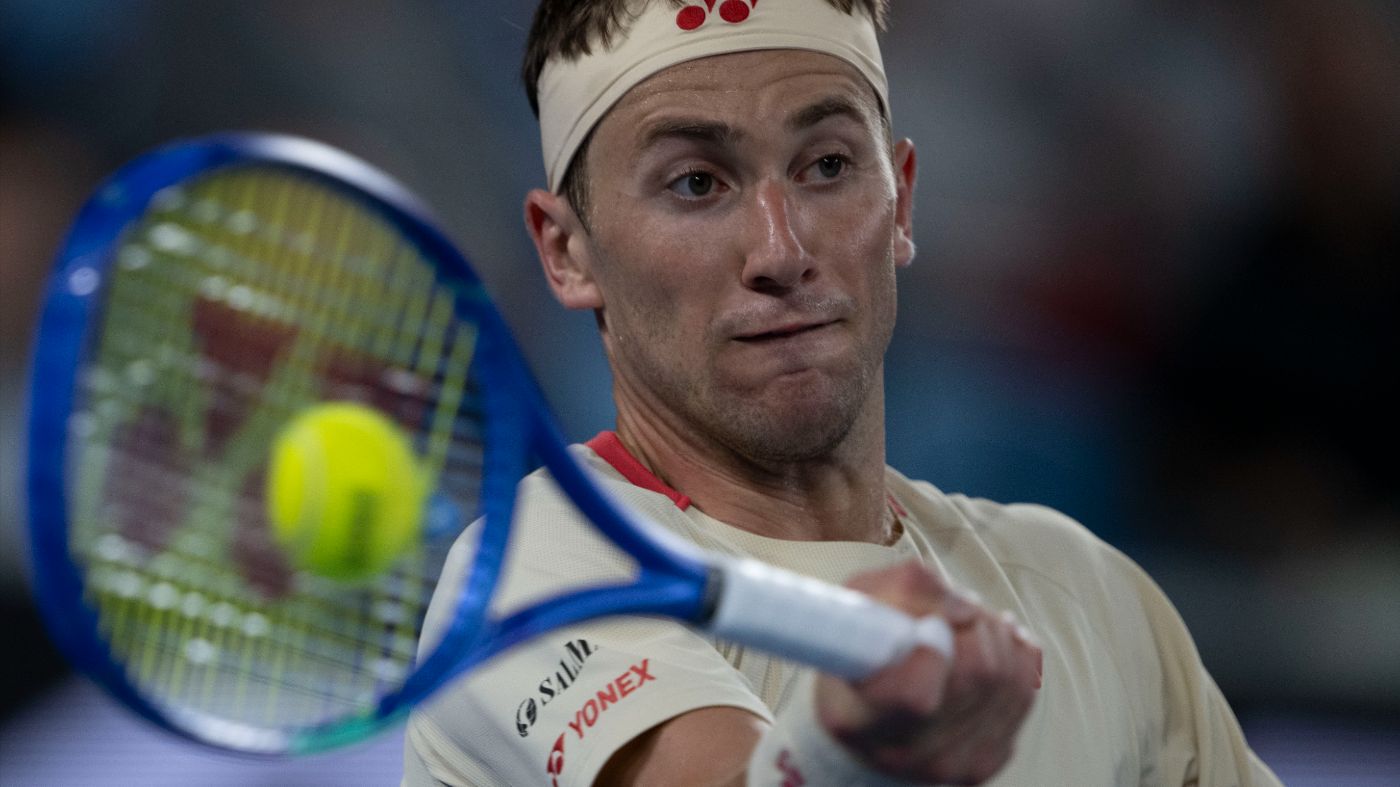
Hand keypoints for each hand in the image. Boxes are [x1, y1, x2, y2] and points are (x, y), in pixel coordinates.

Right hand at [814, 561, 1042, 783]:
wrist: (866, 721)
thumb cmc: (856, 657)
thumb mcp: (858, 606)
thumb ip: (902, 588)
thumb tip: (963, 606)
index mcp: (860, 718)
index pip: (914, 695)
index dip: (933, 650)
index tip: (929, 623)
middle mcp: (905, 752)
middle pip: (977, 673)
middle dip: (974, 623)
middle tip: (953, 613)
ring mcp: (950, 763)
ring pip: (1008, 678)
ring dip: (996, 635)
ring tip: (969, 625)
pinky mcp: (985, 761)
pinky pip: (1024, 693)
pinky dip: (1015, 657)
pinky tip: (994, 645)